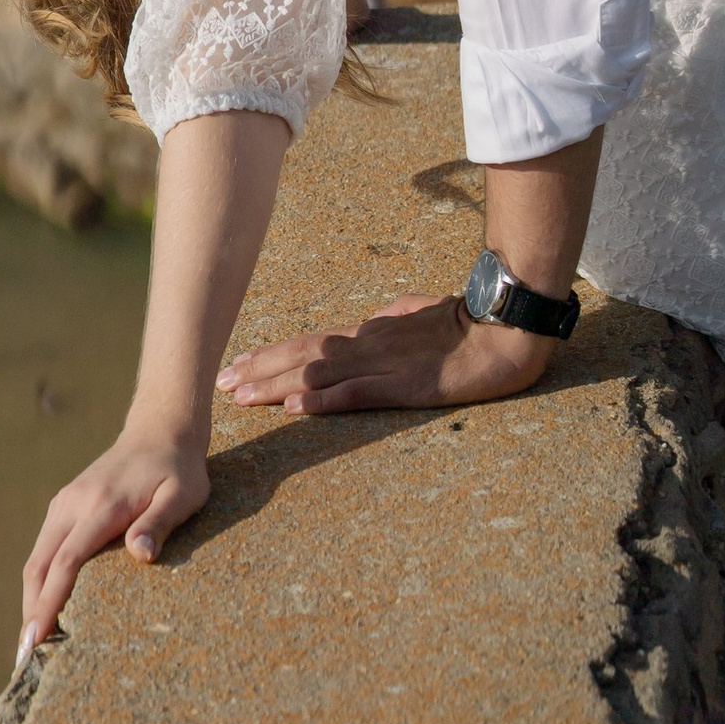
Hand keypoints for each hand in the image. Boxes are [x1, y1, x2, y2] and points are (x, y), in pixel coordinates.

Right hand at [16, 414, 210, 662]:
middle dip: (31, 610)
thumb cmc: (177, 470)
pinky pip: (46, 548)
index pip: (66, 562)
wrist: (159, 429)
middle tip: (26, 656)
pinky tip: (45, 604)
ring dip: (32, 597)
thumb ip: (159, 523)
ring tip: (33, 641)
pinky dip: (40, 579)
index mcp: (101, 505)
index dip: (49, 603)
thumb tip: (141, 554)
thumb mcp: (182, 495)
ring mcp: (66, 502)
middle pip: (40, 564)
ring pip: (38, 557)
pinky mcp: (66, 505)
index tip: (35, 639)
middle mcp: (74, 503)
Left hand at [217, 290, 554, 414]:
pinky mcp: (404, 385)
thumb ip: (395, 319)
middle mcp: (367, 343)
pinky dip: (322, 400)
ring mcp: (383, 363)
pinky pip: (356, 393)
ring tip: (241, 396)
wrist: (505, 328)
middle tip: (220, 383)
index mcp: (371, 332)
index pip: (310, 344)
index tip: (239, 365)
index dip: (272, 355)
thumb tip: (375, 319)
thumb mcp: (423, 315)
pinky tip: (296, 408)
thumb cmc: (469, 323)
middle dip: (259, 370)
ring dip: (275, 386)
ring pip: (318, 374)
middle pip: (302, 356)